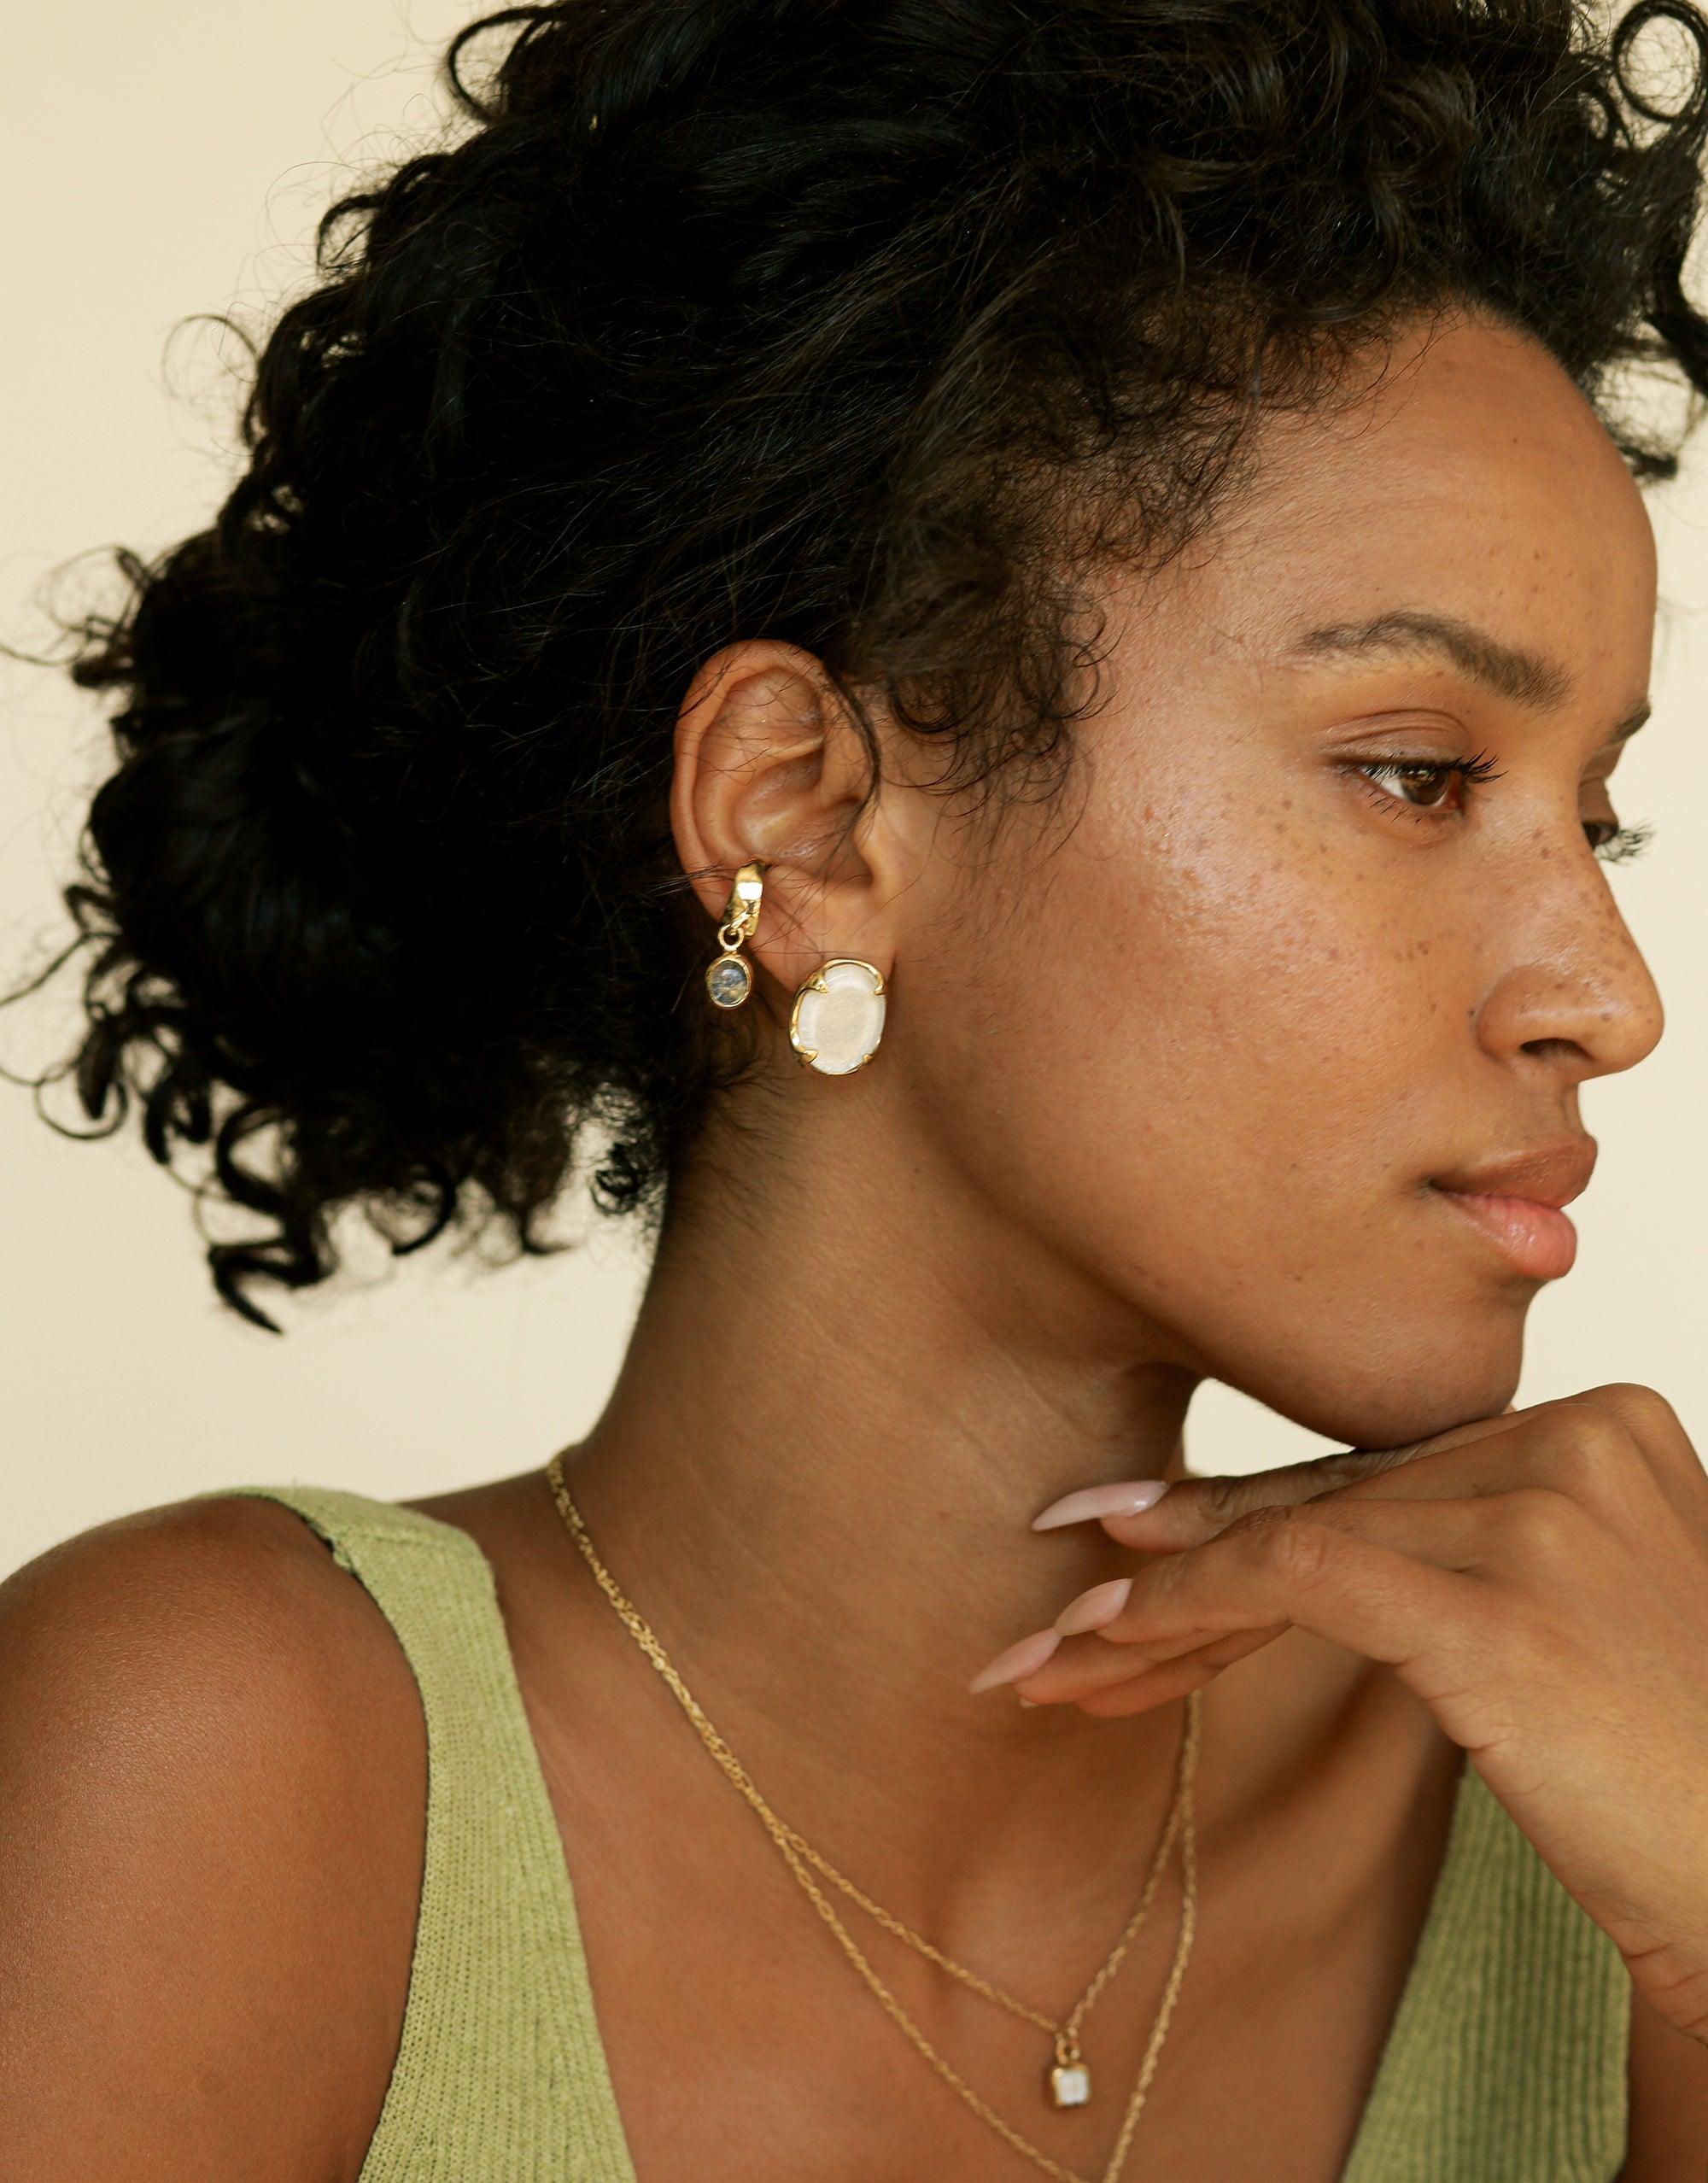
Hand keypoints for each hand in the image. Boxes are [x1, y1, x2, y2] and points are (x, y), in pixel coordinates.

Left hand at [978, 1383, 1707, 2043]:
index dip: (1247, 1512)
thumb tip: (1285, 1533)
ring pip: (1300, 1533)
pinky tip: (1109, 1640)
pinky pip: (1300, 1573)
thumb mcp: (1563, 1613)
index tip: (1123, 1529)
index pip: (1383, 1471)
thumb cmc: (1669, 1766)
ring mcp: (1543, 1514)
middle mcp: (1577, 1438)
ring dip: (1164, 1603)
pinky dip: (1191, 1603)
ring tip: (1059, 1652)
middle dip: (1190, 1557)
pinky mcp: (1501, 1604)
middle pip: (1335, 1497)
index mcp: (1604, 1420)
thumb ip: (1460, 1543)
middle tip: (1063, 1598)